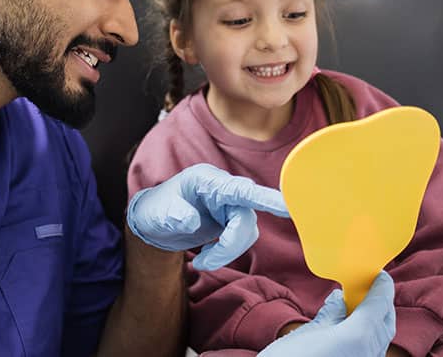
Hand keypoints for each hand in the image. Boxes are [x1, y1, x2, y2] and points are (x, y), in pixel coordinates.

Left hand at [127, 164, 289, 269]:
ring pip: (246, 232)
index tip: (287, 207)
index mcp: (207, 181)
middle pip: (245, 219)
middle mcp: (223, 190)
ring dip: (226, 253)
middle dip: (229, 245)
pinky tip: (205, 257)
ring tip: (201, 262)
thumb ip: (174, 215)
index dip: (266, 198)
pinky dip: (225, 253)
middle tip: (203, 262)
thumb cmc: (156, 210)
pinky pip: (241, 239)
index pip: (241, 190)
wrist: (155, 222)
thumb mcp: (158, 214)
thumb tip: (191, 222)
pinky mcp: (231, 221)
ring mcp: (229, 206)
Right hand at [259, 271, 396, 356]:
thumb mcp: (309, 332)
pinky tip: (352, 328)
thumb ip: (330, 314)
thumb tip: (339, 298)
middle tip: (368, 288)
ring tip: (358, 307)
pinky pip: (371, 350)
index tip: (379, 273)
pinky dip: (368, 335)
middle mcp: (369, 353)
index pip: (380, 303)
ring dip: (374, 320)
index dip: (382, 286)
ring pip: (380, 338)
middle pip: (385, 321)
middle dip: (381, 303)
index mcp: (358, 336)